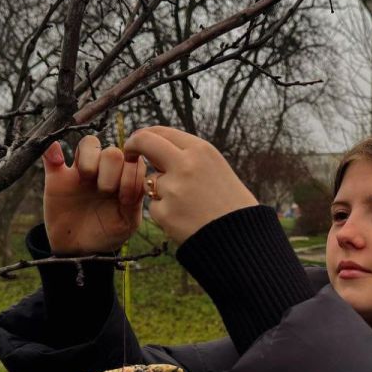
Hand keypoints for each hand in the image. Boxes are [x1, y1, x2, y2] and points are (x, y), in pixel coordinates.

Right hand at [42, 136, 145, 254]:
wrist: (79, 251)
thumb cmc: (107, 234)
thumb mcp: (127, 222)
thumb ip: (136, 199)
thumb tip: (137, 170)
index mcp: (123, 181)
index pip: (132, 161)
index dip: (130, 174)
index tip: (125, 198)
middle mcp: (104, 172)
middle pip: (112, 150)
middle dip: (112, 169)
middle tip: (106, 191)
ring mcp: (80, 172)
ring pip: (89, 144)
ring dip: (90, 158)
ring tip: (86, 179)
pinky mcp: (57, 177)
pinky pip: (52, 154)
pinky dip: (51, 149)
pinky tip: (56, 159)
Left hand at [122, 126, 258, 243]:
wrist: (242, 239)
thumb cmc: (232, 205)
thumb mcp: (217, 169)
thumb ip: (190, 158)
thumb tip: (158, 149)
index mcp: (201, 150)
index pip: (162, 132)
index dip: (145, 136)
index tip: (139, 143)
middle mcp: (185, 164)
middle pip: (144, 143)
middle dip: (132, 146)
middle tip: (129, 155)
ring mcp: (173, 188)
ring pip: (150, 181)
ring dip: (161, 191)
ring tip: (189, 206)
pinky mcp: (165, 212)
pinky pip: (155, 207)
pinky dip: (166, 213)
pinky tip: (187, 220)